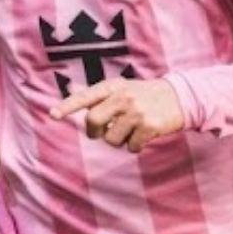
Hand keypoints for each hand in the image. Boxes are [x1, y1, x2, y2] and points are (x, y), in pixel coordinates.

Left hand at [50, 77, 185, 152]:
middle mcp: (123, 97)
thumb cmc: (145, 94)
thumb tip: (71, 88)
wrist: (180, 97)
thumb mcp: (122, 87)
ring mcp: (136, 111)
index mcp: (114, 86)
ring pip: (111, 139)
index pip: (86, 96)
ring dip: (119, 140)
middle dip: (95, 132)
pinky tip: (143, 136)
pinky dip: (135, 146)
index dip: (68, 106)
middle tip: (104, 131)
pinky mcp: (149, 126)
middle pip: (93, 121)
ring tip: (131, 130)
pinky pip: (131, 147)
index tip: (52, 115)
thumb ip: (98, 93)